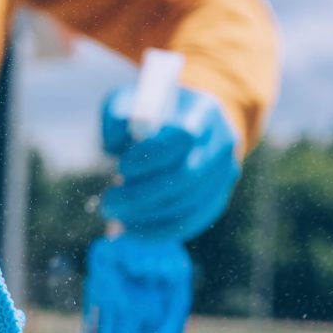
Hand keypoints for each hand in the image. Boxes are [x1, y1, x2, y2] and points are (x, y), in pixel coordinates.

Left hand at [100, 85, 240, 240]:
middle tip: (108, 203)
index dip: (150, 157)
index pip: (183, 137)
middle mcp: (222, 142)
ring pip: (188, 205)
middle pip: (186, 177)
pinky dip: (158, 231)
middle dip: (141, 195)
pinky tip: (130, 231)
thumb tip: (115, 145)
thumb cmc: (149, 113)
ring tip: (114, 216)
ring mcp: (224, 173)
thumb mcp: (129, 102)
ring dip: (146, 217)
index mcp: (204, 111)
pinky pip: (191, 222)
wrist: (187, 123)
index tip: (121, 166)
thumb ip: (118, 117)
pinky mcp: (218, 198)